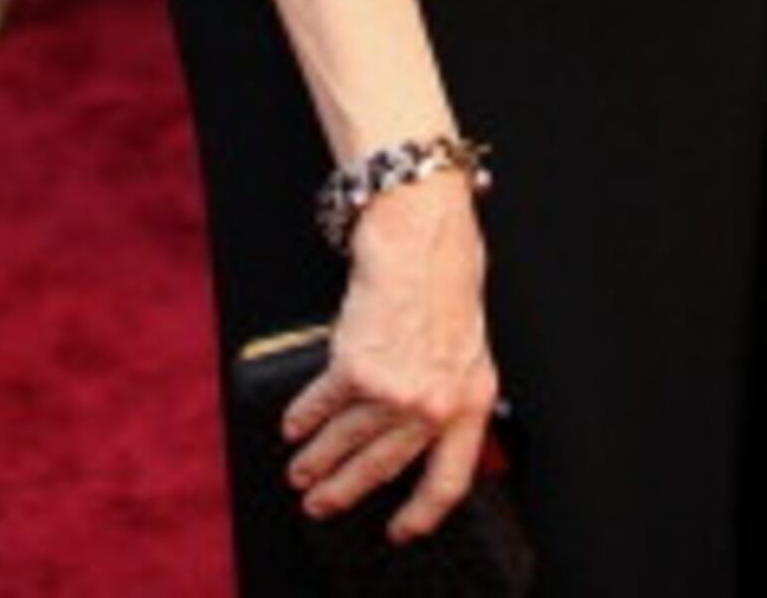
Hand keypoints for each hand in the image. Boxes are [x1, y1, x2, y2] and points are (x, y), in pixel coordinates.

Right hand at [285, 181, 497, 539]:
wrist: (420, 237)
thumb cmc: (445, 280)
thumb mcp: (468, 349)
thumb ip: (449, 396)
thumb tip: (419, 438)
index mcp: (471, 401)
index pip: (449, 480)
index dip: (423, 513)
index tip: (402, 528)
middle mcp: (435, 403)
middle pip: (384, 468)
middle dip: (346, 490)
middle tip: (324, 501)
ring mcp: (395, 389)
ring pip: (347, 443)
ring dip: (316, 460)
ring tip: (301, 470)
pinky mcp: (356, 368)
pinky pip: (321, 406)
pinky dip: (303, 418)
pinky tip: (295, 425)